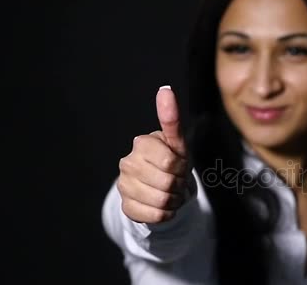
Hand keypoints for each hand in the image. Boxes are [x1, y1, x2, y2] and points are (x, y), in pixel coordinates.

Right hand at [117, 86, 190, 222]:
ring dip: (175, 200)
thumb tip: (165, 89)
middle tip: (178, 181)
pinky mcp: (126, 206)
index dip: (182, 167)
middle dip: (180, 185)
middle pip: (168, 182)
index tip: (180, 164)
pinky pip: (155, 215)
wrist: (163, 187)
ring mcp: (124, 185)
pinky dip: (166, 213)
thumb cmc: (172, 160)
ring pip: (162, 201)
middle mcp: (128, 163)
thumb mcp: (178, 142)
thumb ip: (171, 118)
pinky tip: (164, 205)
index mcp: (142, 143)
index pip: (171, 161)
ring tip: (172, 193)